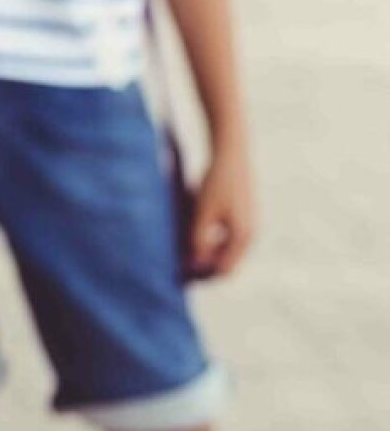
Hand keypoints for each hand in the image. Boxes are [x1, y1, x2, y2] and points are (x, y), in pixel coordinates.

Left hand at [188, 144, 255, 279]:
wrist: (231, 151)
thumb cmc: (215, 180)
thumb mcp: (202, 210)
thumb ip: (199, 238)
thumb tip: (193, 262)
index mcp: (243, 236)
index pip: (224, 270)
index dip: (202, 277)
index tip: (181, 278)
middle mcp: (250, 234)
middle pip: (226, 262)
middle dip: (203, 267)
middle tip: (179, 270)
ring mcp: (248, 224)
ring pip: (225, 249)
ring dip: (206, 254)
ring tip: (183, 253)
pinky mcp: (242, 214)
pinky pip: (225, 237)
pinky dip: (210, 240)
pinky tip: (193, 234)